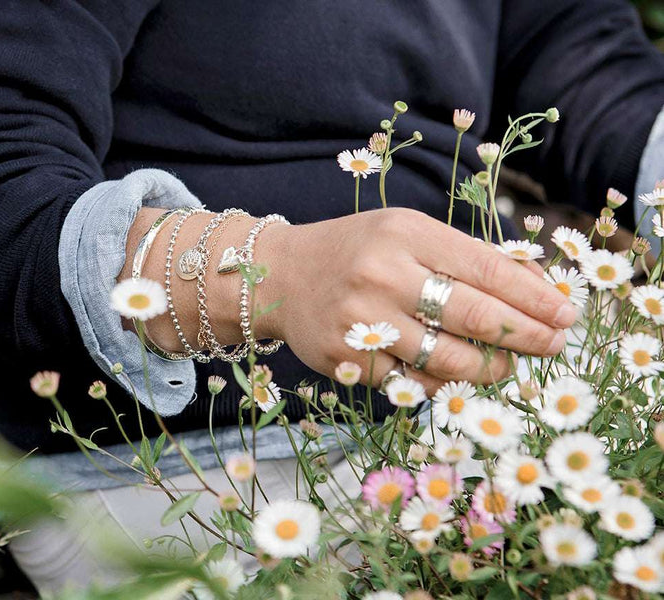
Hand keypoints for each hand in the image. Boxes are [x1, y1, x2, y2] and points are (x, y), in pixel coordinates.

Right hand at [256, 208, 576, 393]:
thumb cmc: (358, 251)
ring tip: (505, 365)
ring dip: (489, 368)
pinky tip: (455, 375)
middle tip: (553, 345)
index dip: (535, 298)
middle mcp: (383, 276)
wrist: (282, 277)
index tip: (566, 315)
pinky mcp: (347, 359)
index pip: (488, 270)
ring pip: (448, 359)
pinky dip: (443, 383)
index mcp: (406, 234)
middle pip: (476, 316)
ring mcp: (362, 321)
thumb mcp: (408, 233)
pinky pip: (412, 383)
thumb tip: (535, 292)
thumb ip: (464, 258)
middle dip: (527, 336)